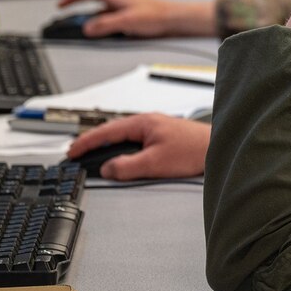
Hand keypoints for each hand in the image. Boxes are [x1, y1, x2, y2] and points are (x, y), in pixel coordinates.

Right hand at [58, 0, 217, 36]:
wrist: (174, 18)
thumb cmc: (156, 15)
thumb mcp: (127, 21)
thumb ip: (106, 25)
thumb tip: (87, 28)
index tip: (61, 4)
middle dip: (76, 6)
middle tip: (66, 15)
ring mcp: (123, 5)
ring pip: (100, 8)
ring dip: (89, 16)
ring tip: (82, 28)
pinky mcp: (129, 14)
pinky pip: (109, 16)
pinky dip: (101, 22)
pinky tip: (102, 32)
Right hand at [66, 113, 210, 179]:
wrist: (218, 149)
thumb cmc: (193, 151)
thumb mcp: (154, 163)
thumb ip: (127, 166)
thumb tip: (107, 169)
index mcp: (142, 122)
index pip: (105, 131)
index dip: (86, 142)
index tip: (71, 151)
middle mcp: (147, 122)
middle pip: (112, 131)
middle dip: (93, 142)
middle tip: (76, 154)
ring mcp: (155, 128)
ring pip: (124, 137)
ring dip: (108, 146)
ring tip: (93, 156)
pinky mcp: (162, 137)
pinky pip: (135, 142)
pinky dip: (122, 149)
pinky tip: (121, 157)